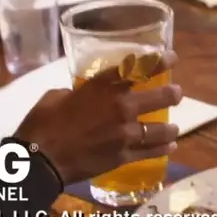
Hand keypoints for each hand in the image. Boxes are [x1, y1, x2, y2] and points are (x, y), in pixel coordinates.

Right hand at [15, 57, 182, 183]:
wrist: (40, 160)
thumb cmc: (42, 123)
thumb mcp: (56, 96)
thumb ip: (77, 93)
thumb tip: (80, 96)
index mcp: (101, 87)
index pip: (137, 69)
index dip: (157, 61)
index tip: (171, 57)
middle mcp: (120, 107)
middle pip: (158, 97)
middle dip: (171, 94)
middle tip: (176, 93)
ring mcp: (124, 133)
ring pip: (159, 129)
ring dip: (170, 127)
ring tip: (174, 128)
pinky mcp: (123, 157)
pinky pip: (150, 152)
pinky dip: (163, 149)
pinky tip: (171, 147)